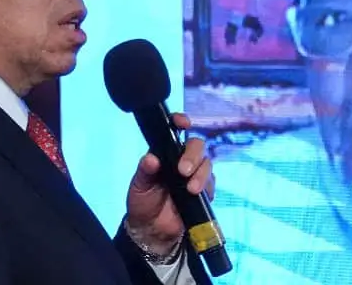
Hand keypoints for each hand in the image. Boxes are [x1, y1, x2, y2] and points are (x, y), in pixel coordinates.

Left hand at [124, 113, 214, 254]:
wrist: (153, 231)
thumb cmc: (144, 202)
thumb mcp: (139, 186)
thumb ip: (144, 171)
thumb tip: (150, 159)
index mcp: (166, 153)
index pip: (175, 131)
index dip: (181, 122)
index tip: (183, 123)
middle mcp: (182, 159)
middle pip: (196, 145)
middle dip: (193, 155)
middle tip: (183, 170)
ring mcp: (195, 174)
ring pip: (207, 163)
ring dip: (201, 174)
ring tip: (191, 189)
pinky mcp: (204, 190)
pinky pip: (212, 182)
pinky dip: (207, 186)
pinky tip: (197, 194)